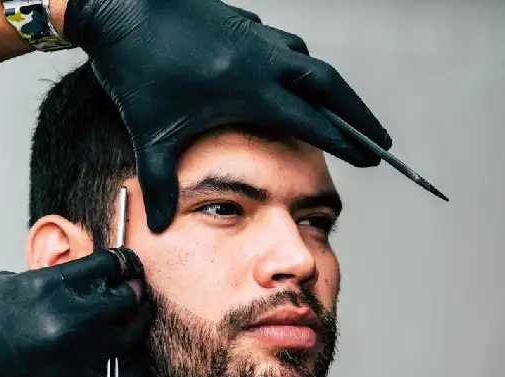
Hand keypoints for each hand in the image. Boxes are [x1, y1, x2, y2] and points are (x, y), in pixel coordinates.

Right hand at [0, 248, 152, 376]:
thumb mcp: (5, 286)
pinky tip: (130, 357)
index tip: (128, 266)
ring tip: (136, 320)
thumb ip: (49, 283)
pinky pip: (126, 375)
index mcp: (50, 285)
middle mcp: (71, 319)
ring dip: (137, 324)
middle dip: (134, 291)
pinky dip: (133, 363)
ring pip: (133, 335)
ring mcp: (77, 356)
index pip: (110, 265)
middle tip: (134, 291)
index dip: (125, 263)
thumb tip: (77, 285)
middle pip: (129, 297)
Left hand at [64, 0, 391, 232]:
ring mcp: (253, 36)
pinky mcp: (240, 21)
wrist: (121, 5)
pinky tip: (287, 74)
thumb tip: (158, 227)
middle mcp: (261, 59)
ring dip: (328, 86)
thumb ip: (159, 183)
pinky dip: (295, 62)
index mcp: (250, 89)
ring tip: (339, 111)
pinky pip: (280, 43)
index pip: (313, 120)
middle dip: (360, 114)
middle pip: (329, 85)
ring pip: (306, 59)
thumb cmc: (135, 72)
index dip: (346, 140)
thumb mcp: (151, 134)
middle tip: (383, 139)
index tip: (373, 158)